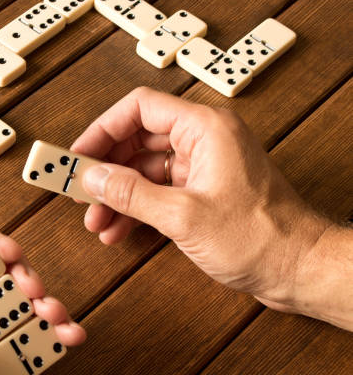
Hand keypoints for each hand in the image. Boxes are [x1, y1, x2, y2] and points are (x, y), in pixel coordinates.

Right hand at [72, 87, 338, 322]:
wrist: (298, 270)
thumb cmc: (261, 237)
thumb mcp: (183, 216)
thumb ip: (132, 194)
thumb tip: (92, 178)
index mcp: (204, 128)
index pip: (139, 108)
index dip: (103, 129)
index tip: (79, 154)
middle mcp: (202, 140)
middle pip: (137, 139)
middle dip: (107, 169)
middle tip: (80, 190)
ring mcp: (202, 166)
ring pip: (144, 168)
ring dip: (117, 194)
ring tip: (96, 220)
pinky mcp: (201, 190)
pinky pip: (157, 190)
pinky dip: (136, 208)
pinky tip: (117, 230)